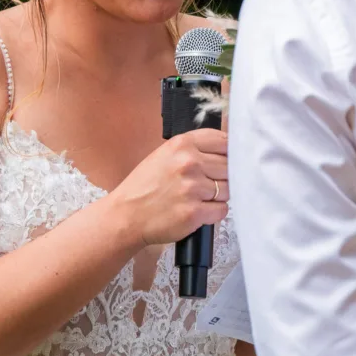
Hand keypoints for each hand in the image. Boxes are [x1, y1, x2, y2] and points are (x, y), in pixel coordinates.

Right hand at [111, 129, 228, 246]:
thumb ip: (193, 149)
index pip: (223, 141)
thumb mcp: (165, 155)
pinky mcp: (194, 213)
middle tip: (208, 183)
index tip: (229, 159)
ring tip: (199, 198)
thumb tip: (227, 151)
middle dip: (222, 176)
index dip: (229, 152)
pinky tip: (198, 210)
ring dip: (218, 195)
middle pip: (229, 166)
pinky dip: (214, 212)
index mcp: (182, 144)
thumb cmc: (145, 185)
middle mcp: (189, 163)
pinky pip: (222, 210)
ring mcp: (192, 188)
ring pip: (227, 189)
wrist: (127, 215)